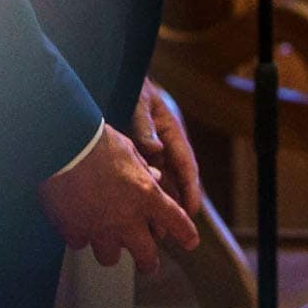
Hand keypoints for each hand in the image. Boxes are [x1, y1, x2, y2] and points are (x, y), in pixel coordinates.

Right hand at [38, 123, 197, 273]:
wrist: (63, 147)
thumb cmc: (99, 142)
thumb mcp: (131, 151)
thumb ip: (144, 171)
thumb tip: (153, 178)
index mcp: (147, 196)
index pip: (176, 221)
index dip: (186, 234)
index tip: (191, 243)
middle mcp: (126, 218)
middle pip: (145, 255)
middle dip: (149, 264)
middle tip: (149, 267)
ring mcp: (99, 229)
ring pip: (110, 257)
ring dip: (111, 249)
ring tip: (108, 241)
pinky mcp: (73, 231)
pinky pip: (81, 243)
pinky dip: (81, 236)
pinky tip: (78, 223)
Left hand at [130, 78, 201, 217]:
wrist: (116, 75)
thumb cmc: (133, 86)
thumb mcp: (140, 102)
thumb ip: (146, 125)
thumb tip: (155, 148)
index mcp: (172, 131)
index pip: (186, 164)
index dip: (190, 189)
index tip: (192, 210)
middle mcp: (164, 144)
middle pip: (173, 180)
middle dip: (172, 206)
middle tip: (167, 231)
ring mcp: (150, 150)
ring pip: (156, 183)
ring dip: (154, 205)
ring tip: (149, 231)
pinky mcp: (134, 154)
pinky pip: (139, 178)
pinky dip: (137, 196)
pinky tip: (129, 213)